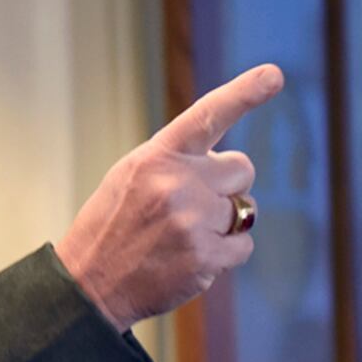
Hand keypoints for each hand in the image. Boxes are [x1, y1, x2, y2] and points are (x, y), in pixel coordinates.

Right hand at [54, 63, 282, 331]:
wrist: (88, 286)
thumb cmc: (110, 230)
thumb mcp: (130, 179)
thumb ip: (174, 163)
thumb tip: (225, 163)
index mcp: (155, 158)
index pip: (207, 116)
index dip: (244, 93)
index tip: (274, 75)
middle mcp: (177, 183)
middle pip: (242, 168)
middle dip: (226, 186)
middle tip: (192, 207)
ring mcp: (193, 220)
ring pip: (245, 210)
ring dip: (223, 224)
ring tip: (182, 238)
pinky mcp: (205, 256)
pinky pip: (243, 246)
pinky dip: (225, 254)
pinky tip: (191, 259)